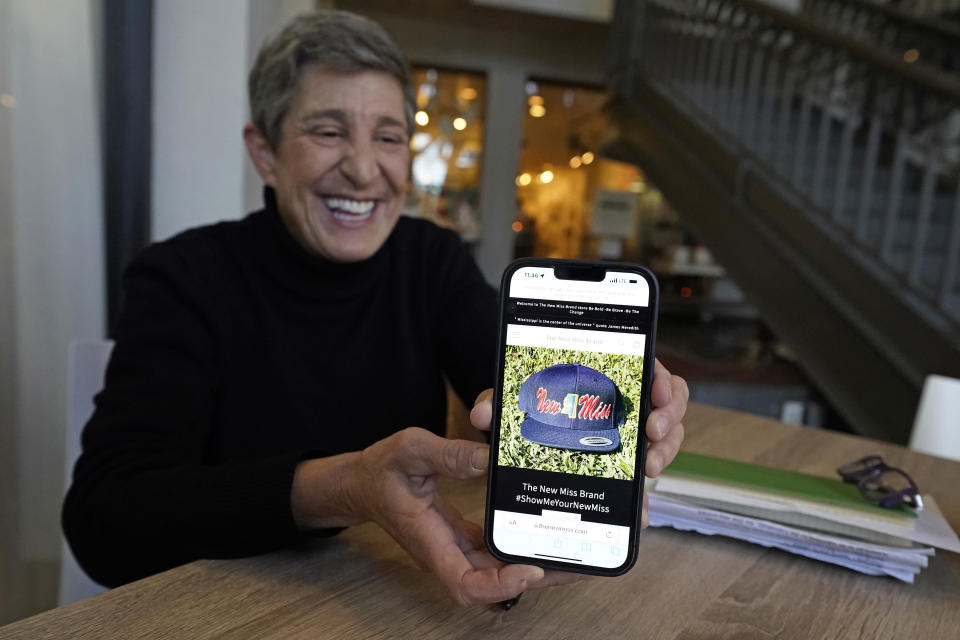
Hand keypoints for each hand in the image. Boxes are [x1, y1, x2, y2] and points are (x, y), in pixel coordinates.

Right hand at [330, 428, 581, 605]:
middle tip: (578, 562)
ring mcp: (453, 549)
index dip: (500, 586)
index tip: (530, 569)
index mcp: (428, 540)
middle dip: (537, 578)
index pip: (465, 583)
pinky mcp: (460, 540)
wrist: (361, 483)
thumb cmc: (380, 470)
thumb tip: (489, 459)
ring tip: (574, 550)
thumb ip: (448, 455)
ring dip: (535, 565)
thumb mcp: (410, 449)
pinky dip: (520, 547)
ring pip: (498, 571)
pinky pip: (494, 553)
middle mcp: (445, 553)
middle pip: (493, 584)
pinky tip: (545, 533)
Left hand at [470, 357, 687, 528]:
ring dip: (665, 452)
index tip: (657, 393)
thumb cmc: (528, 405)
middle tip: (653, 434)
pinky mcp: (626, 463)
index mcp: (610, 374)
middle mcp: (628, 402)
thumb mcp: (513, 399)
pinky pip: (644, 474)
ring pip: (666, 438)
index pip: (650, 368)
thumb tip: (482, 414)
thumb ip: (498, 400)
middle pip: (669, 404)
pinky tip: (639, 509)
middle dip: (669, 418)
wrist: (526, 431)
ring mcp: (631, 433)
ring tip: (649, 467)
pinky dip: (645, 492)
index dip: (662, 380)